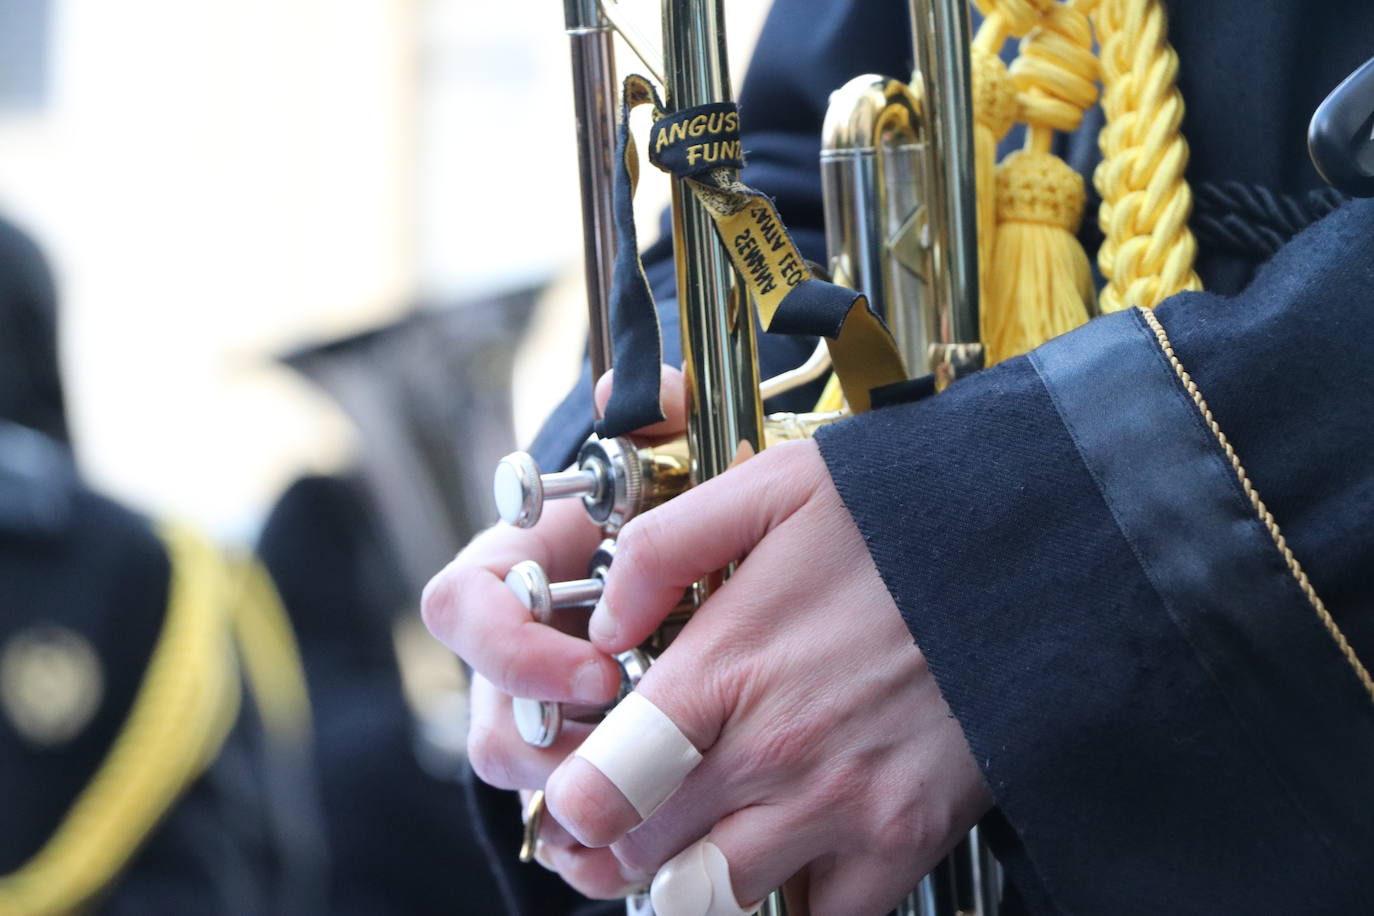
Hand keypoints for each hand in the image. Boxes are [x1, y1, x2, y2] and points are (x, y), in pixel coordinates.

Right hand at [421, 366, 688, 898]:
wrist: (691, 575)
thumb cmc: (669, 514)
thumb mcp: (674, 456)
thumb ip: (654, 413)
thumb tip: (616, 389)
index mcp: (513, 571)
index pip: (461, 605)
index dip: (511, 646)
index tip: (596, 670)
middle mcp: (510, 647)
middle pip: (484, 712)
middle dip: (549, 741)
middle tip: (629, 745)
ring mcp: (534, 707)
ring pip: (517, 773)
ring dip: (576, 787)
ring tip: (651, 790)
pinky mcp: (571, 756)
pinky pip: (558, 809)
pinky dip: (594, 832)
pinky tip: (650, 837)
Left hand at [542, 434, 993, 914]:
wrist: (1038, 551)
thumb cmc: (903, 516)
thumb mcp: (773, 488)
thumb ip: (664, 548)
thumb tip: (604, 626)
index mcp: (727, 668)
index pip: (601, 790)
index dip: (568, 806)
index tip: (573, 796)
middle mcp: (775, 752)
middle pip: (645, 859)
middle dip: (613, 852)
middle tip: (621, 826)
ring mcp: (842, 806)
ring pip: (717, 904)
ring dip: (688, 888)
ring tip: (692, 850)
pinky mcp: (903, 840)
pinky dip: (790, 904)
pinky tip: (784, 862)